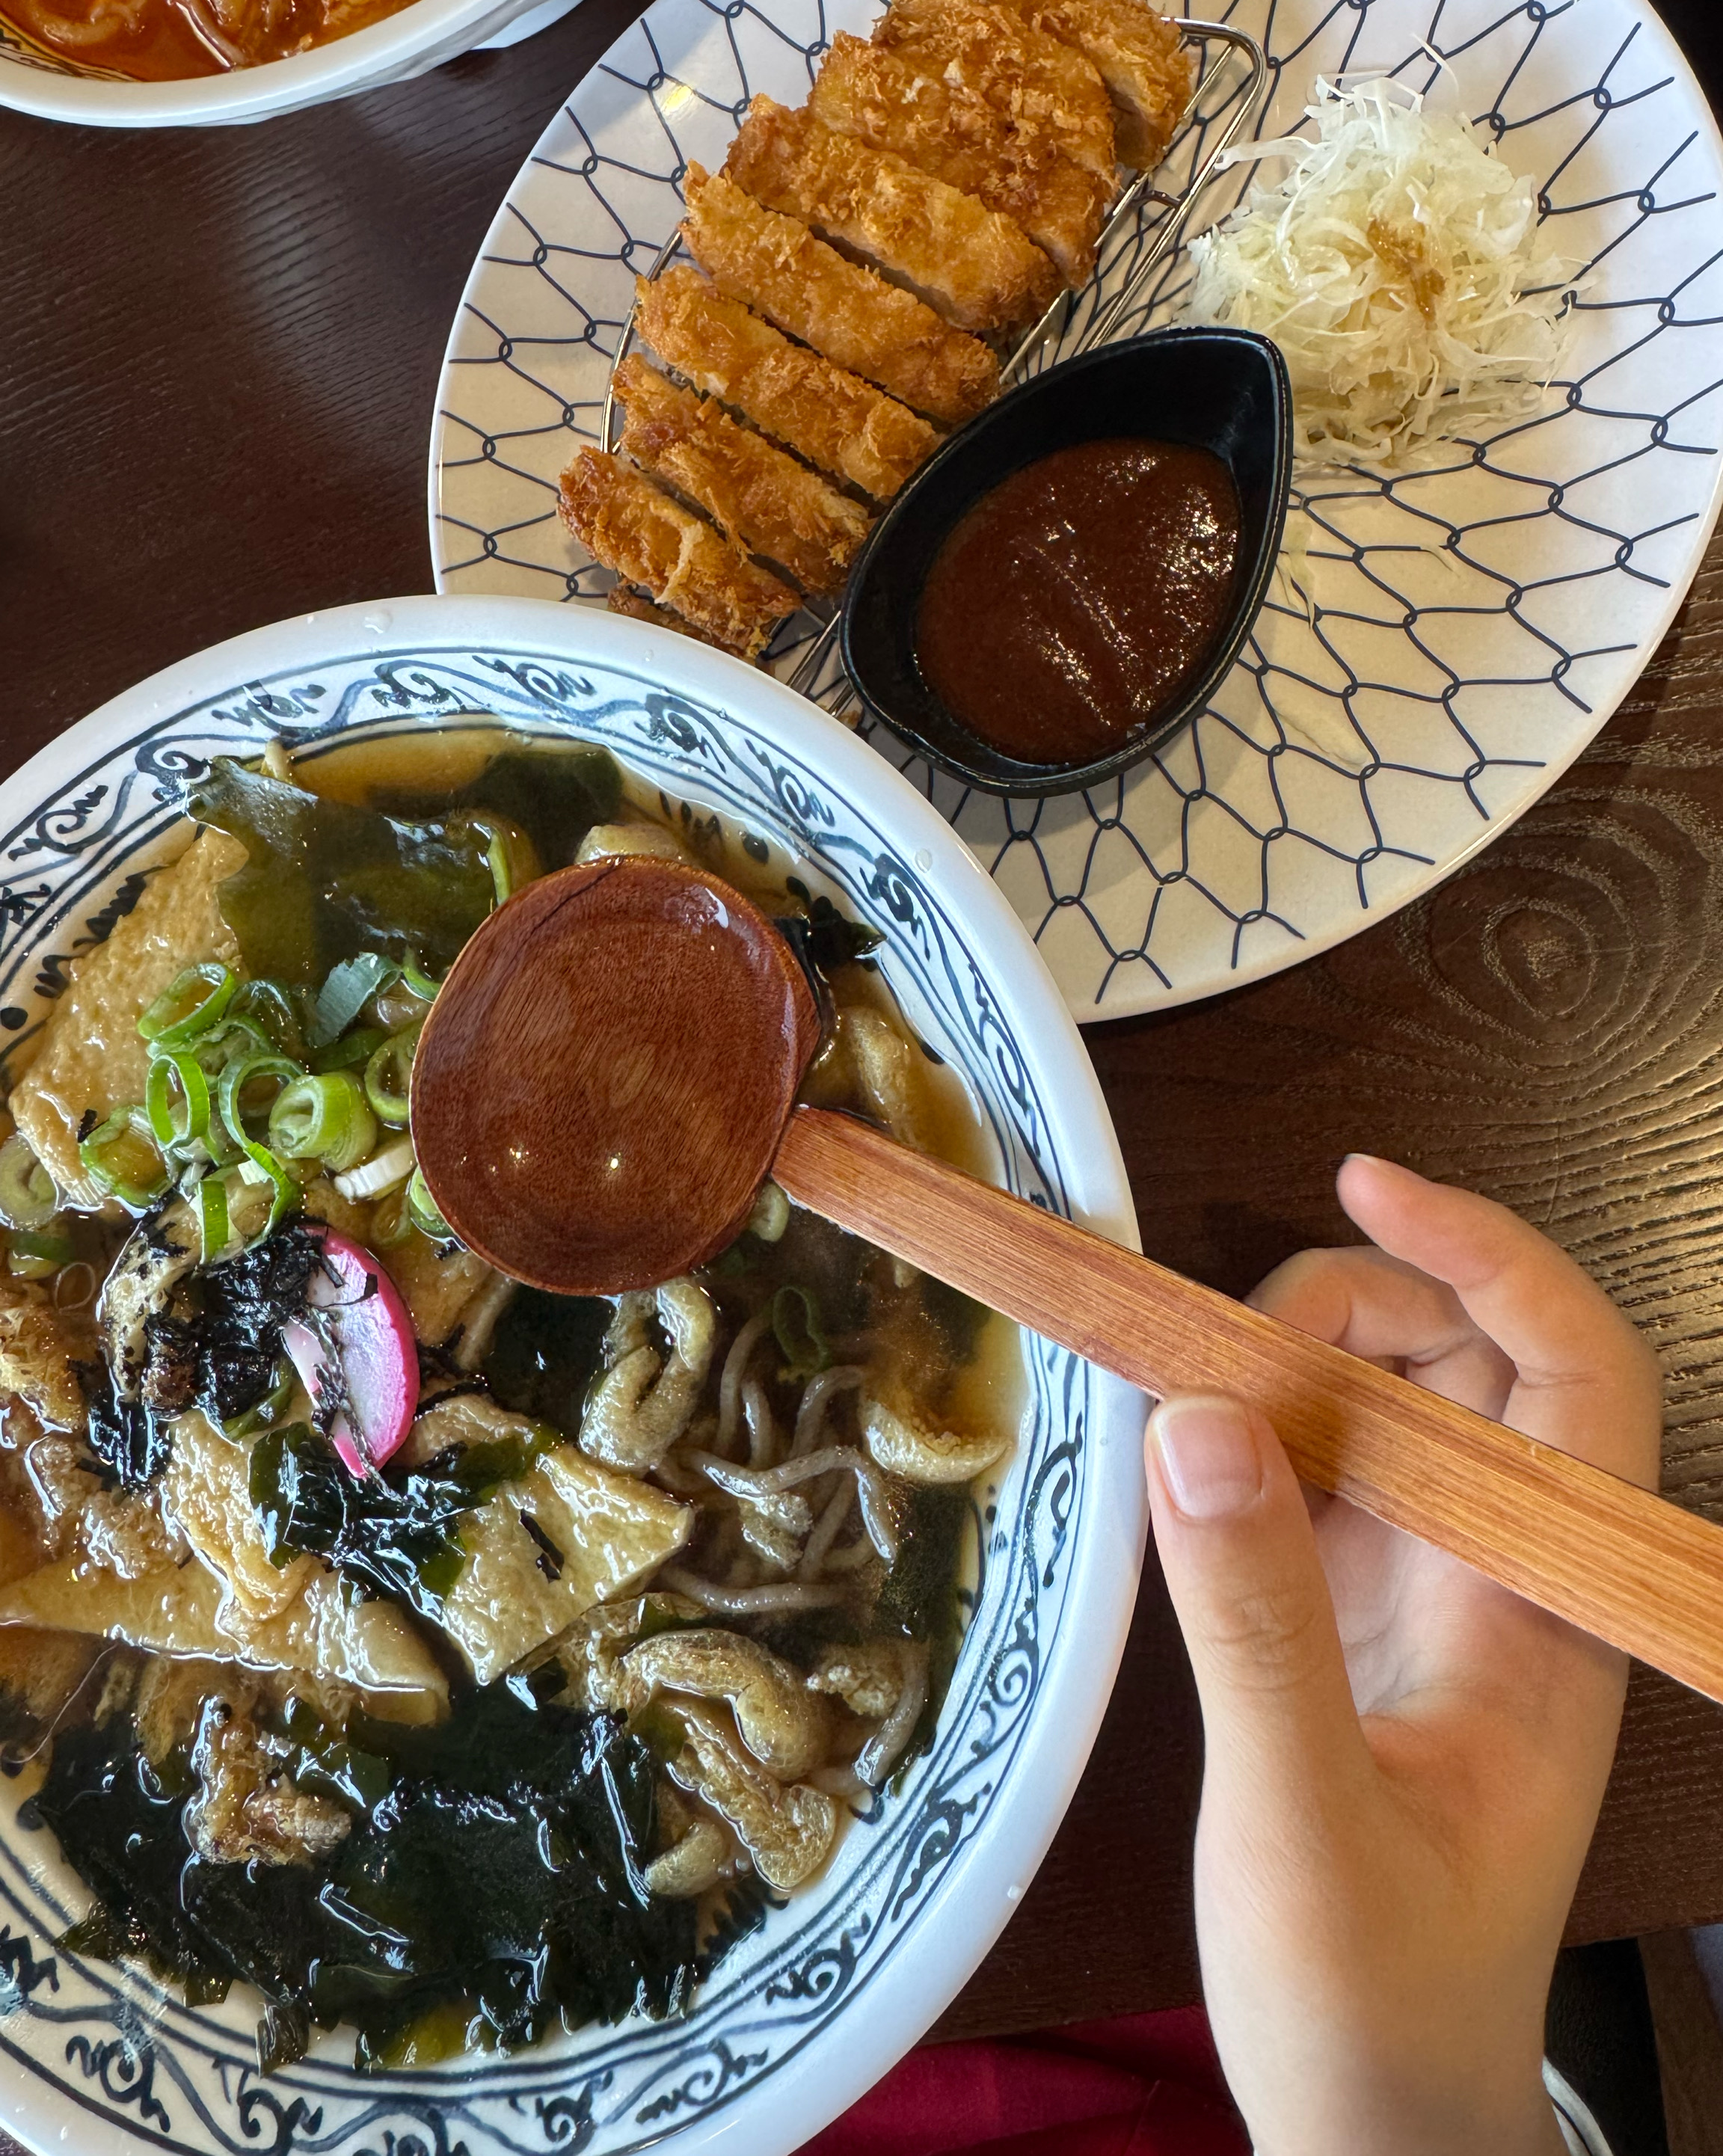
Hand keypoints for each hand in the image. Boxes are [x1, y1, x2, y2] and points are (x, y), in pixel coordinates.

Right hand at [1143, 1154, 1661, 2155]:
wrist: (1377, 2113)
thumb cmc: (1374, 1997)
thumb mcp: (1305, 1818)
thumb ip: (1257, 1623)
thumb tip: (1200, 1418)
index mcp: (1544, 1610)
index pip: (1568, 1375)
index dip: (1487, 1255)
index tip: (1363, 1178)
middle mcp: (1499, 1573)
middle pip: (1466, 1358)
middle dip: (1349, 1312)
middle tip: (1215, 1363)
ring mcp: (1428, 1589)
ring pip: (1381, 1403)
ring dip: (1282, 1377)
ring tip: (1180, 1425)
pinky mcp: (1354, 1613)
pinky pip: (1307, 1475)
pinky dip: (1238, 1447)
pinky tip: (1174, 1478)